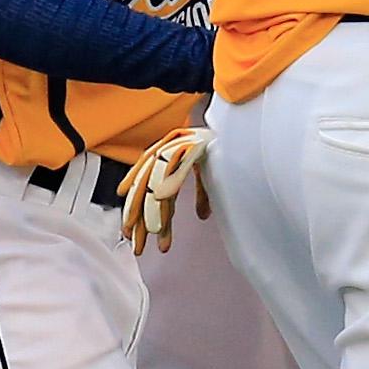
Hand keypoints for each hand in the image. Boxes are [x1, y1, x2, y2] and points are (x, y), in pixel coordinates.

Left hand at [120, 128, 211, 254]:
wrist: (238, 125)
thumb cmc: (222, 147)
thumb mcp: (208, 175)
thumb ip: (201, 195)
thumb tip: (201, 216)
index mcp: (166, 160)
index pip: (147, 191)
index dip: (138, 212)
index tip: (131, 234)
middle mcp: (166, 153)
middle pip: (145, 189)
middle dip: (138, 218)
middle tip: (136, 243)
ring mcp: (177, 147)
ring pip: (156, 181)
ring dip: (153, 209)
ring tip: (153, 232)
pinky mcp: (192, 145)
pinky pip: (177, 166)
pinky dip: (170, 183)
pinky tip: (162, 199)